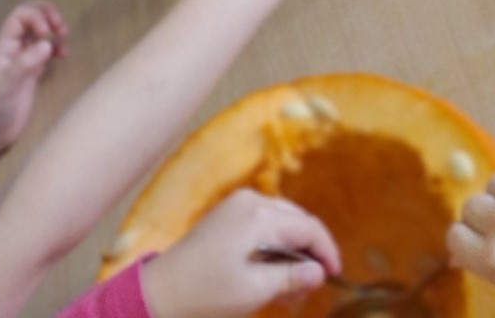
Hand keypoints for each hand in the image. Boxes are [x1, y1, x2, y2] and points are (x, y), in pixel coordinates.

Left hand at [0, 0, 67, 158]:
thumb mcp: (4, 86)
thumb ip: (24, 64)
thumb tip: (48, 43)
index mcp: (3, 47)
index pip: (20, 16)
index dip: (37, 17)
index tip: (47, 33)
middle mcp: (14, 49)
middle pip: (31, 17)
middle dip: (48, 15)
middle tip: (61, 27)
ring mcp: (24, 60)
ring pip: (41, 33)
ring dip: (54, 29)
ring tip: (64, 38)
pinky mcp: (33, 74)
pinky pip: (47, 51)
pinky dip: (57, 47)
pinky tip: (64, 55)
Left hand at [142, 189, 339, 317]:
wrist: (160, 292)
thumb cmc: (206, 294)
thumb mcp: (253, 291)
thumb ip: (290, 278)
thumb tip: (320, 272)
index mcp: (258, 216)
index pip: (307, 227)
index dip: (326, 251)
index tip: (335, 275)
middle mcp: (251, 200)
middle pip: (297, 220)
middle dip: (309, 251)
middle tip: (312, 285)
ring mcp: (238, 204)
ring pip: (282, 221)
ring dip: (292, 250)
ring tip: (292, 286)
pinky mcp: (229, 213)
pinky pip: (265, 223)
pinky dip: (275, 245)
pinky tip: (273, 271)